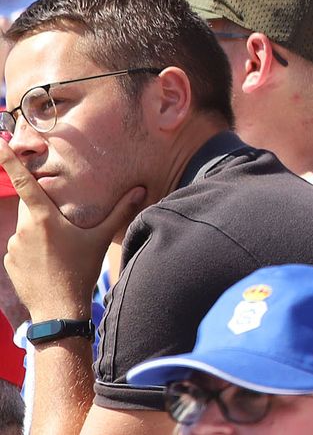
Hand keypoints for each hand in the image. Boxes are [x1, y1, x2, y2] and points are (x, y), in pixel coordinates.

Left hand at [0, 139, 143, 318]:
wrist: (58, 309)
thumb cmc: (81, 270)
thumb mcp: (100, 239)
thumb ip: (119, 211)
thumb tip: (141, 189)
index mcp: (44, 217)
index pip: (24, 182)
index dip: (8, 162)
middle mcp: (24, 228)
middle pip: (31, 206)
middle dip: (45, 209)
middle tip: (65, 226)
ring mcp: (14, 246)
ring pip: (27, 228)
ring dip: (41, 232)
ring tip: (61, 252)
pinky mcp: (9, 261)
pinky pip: (21, 247)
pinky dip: (33, 249)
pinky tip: (50, 263)